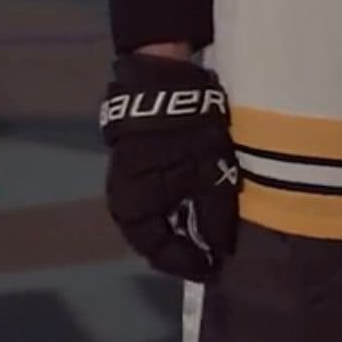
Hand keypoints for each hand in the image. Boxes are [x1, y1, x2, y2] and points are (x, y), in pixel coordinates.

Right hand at [101, 52, 238, 281]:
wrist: (164, 74)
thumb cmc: (188, 125)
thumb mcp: (210, 170)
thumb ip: (213, 214)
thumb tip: (217, 249)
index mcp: (136, 200)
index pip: (154, 247)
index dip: (183, 262)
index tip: (211, 267)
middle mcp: (123, 192)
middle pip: (146, 233)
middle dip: (174, 246)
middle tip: (204, 252)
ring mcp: (125, 173)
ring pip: (146, 215)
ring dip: (171, 225)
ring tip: (199, 229)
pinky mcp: (133, 157)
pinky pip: (147, 194)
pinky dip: (167, 205)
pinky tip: (187, 201)